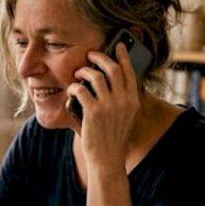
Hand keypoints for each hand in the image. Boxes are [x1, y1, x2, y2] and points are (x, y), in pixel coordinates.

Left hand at [67, 42, 139, 171]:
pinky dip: (73, 87)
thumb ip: (123, 100)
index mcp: (133, 101)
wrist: (108, 160)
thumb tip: (110, 80)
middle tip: (90, 54)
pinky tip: (71, 90)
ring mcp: (109, 106)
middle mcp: (123, 101)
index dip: (123, 56)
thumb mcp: (126, 118)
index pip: (130, 72)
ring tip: (77, 74)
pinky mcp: (93, 112)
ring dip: (84, 71)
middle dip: (100, 57)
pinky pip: (80, 89)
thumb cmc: (113, 139)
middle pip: (112, 68)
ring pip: (95, 75)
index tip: (117, 45)